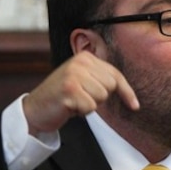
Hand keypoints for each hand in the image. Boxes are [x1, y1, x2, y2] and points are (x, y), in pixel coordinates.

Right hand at [22, 51, 138, 135]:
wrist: (35, 109)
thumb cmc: (63, 97)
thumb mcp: (83, 81)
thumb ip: (102, 79)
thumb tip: (132, 96)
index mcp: (85, 57)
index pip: (115, 75)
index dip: (127, 92)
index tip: (135, 106)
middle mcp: (79, 62)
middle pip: (110, 86)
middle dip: (99, 98)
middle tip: (81, 98)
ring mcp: (73, 74)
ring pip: (101, 97)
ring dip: (89, 105)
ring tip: (74, 101)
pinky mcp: (69, 89)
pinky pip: (90, 107)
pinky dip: (82, 112)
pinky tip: (69, 107)